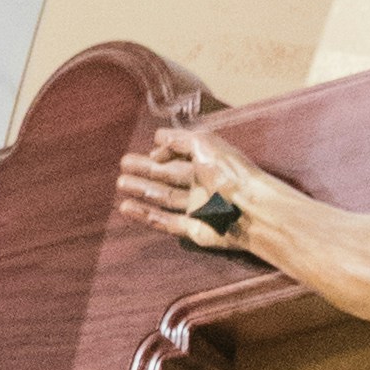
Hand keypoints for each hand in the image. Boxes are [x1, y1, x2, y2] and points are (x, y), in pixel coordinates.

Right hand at [118, 121, 267, 259]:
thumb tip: (157, 146)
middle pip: (168, 175)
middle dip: (146, 169)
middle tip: (123, 164)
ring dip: (142, 189)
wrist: (249, 210)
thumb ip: (178, 140)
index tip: (146, 149)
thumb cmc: (230, 173)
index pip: (181, 154)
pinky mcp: (193, 229)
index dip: (164, 151)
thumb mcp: (203, 143)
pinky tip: (126, 207)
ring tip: (120, 182)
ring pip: (164, 197)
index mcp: (208, 161)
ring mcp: (197, 207)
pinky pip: (165, 221)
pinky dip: (145, 215)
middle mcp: (202, 183)